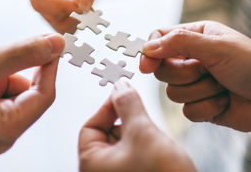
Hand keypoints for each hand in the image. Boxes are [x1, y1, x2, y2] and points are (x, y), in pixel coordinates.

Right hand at [22, 0, 111, 32]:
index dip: (61, 6)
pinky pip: (62, 24)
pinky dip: (78, 20)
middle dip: (72, 11)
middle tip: (93, 2)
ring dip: (76, 15)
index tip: (85, 8)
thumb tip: (82, 5)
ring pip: (55, 21)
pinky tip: (86, 6)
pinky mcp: (49, 8)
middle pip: (46, 12)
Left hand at [79, 81, 195, 171]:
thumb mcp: (142, 133)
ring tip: (155, 140)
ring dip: (138, 134)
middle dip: (125, 121)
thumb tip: (119, 85)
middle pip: (106, 134)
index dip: (106, 108)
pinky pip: (135, 155)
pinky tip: (160, 150)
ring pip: (123, 144)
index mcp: (92, 165)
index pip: (89, 127)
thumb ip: (128, 105)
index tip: (123, 95)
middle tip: (142, 116)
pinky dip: (145, 146)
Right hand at [141, 21, 250, 141]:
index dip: (151, 52)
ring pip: (172, 92)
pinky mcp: (200, 105)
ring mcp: (195, 83)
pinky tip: (225, 101)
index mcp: (196, 37)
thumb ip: (179, 43)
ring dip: (200, 91)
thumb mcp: (217, 47)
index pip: (160, 38)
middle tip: (206, 71)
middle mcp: (193, 59)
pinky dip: (207, 108)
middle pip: (162, 69)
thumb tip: (148, 47)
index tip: (148, 65)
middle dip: (185, 74)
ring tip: (222, 86)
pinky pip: (186, 111)